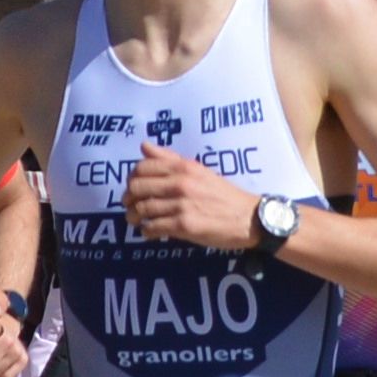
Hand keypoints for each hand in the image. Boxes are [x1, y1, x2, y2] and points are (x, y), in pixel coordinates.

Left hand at [120, 141, 256, 252]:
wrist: (248, 218)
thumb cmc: (223, 194)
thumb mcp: (198, 170)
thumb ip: (169, 159)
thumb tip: (143, 146)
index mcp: (183, 168)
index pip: (142, 167)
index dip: (131, 178)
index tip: (133, 188)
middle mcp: (181, 183)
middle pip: (137, 188)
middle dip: (128, 199)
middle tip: (130, 206)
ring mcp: (182, 205)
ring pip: (142, 209)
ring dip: (134, 217)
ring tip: (137, 221)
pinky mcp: (184, 226)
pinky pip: (153, 227)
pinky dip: (146, 231)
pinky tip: (150, 231)